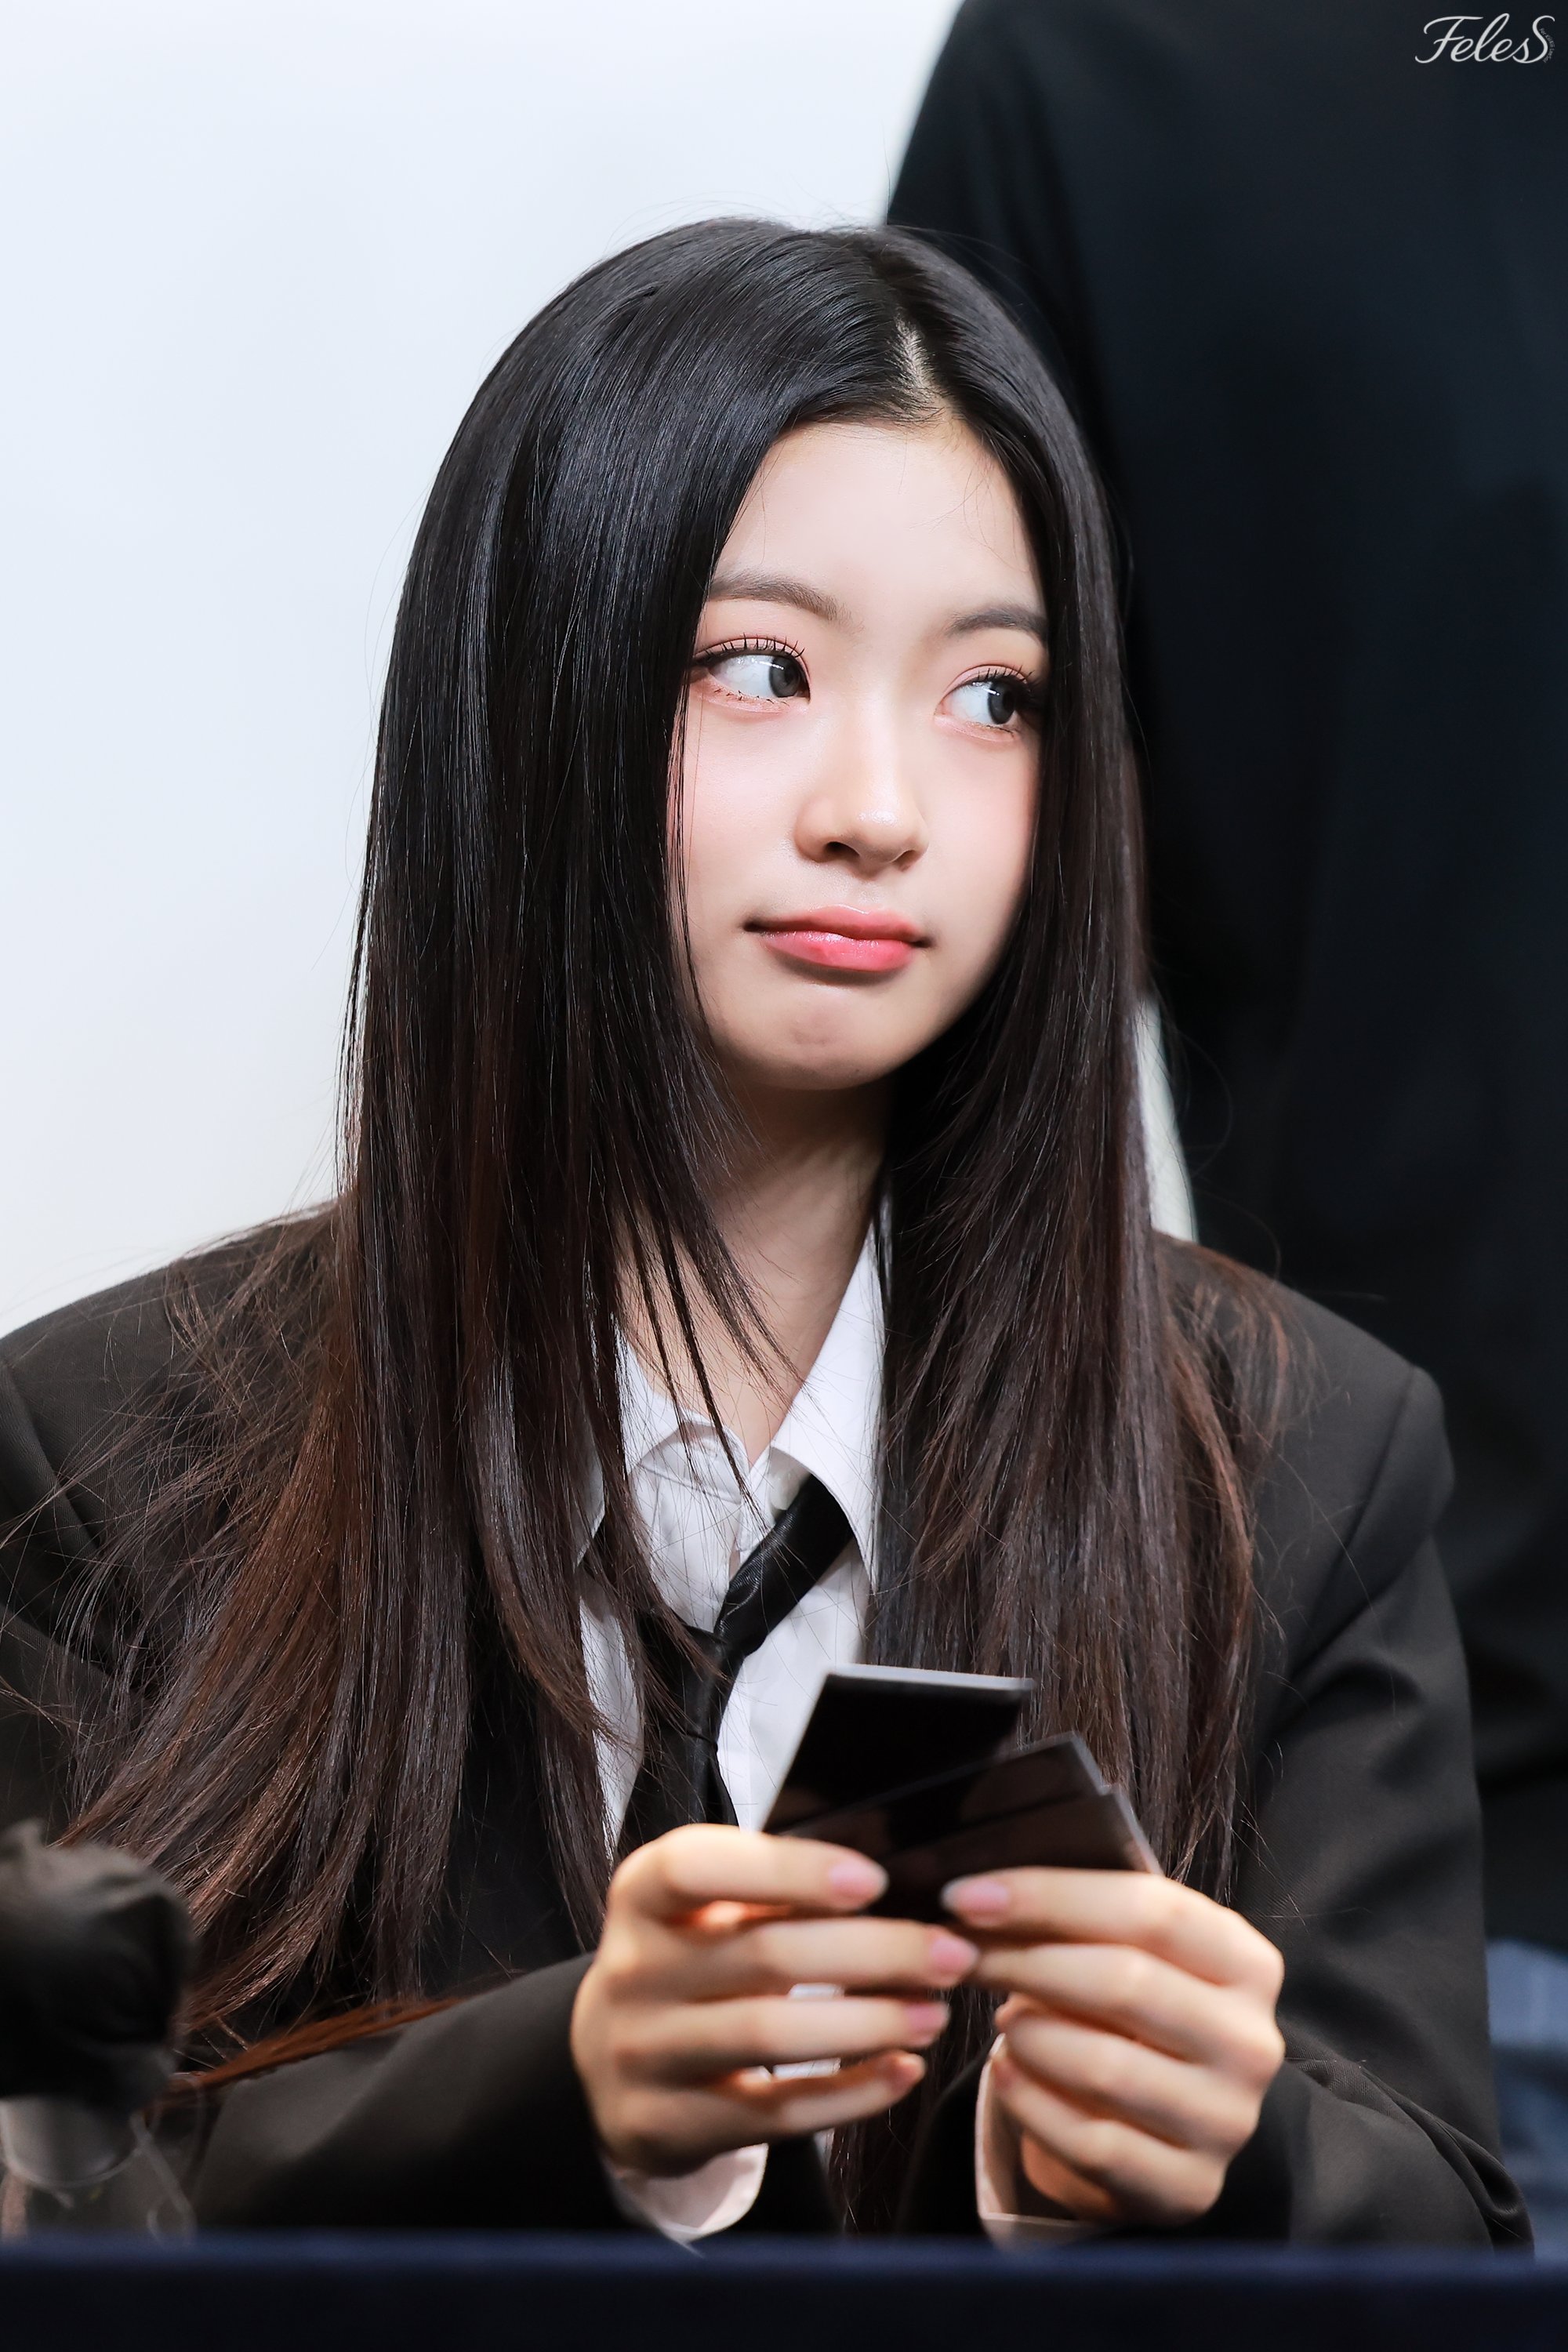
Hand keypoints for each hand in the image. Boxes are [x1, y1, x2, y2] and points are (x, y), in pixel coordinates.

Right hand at [571, 1825, 979, 2175]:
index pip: (700, 1866)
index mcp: (642, 1895)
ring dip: (868, 2023)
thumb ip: (771, 1888)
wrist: (608, 2057)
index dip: (788, 1870)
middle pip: (763, 1955)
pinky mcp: (670, 2123)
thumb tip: (894, 1878)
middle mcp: (633, 1970)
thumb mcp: (705, 1909)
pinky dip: (848, 2093)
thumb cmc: (687, 1959)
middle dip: (872, 1952)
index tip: (874, 1880)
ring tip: (936, 2013)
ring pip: (770, 2035)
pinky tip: (903, 2072)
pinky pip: (772, 2113)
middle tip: (950, 1954)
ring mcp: (644, 2052)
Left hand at [945, 1868, 1284, 2227]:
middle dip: (1022, 1960)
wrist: (1170, 2124)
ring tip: (1003, 2019)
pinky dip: (1029, 2101)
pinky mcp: (1189, 2188)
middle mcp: (1250, 2042)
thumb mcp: (1132, 1953)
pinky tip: (1007, 2073)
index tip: (965, 1896)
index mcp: (1247, 1963)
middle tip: (958, 1953)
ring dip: (1028, 2035)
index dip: (1049, 1896)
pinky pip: (1089, 2141)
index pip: (1150, 1910)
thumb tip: (986, 1892)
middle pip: (1123, 1982)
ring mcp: (1226, 2122)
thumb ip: (1085, 1917)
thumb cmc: (1137, 2014)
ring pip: (1103, 2066)